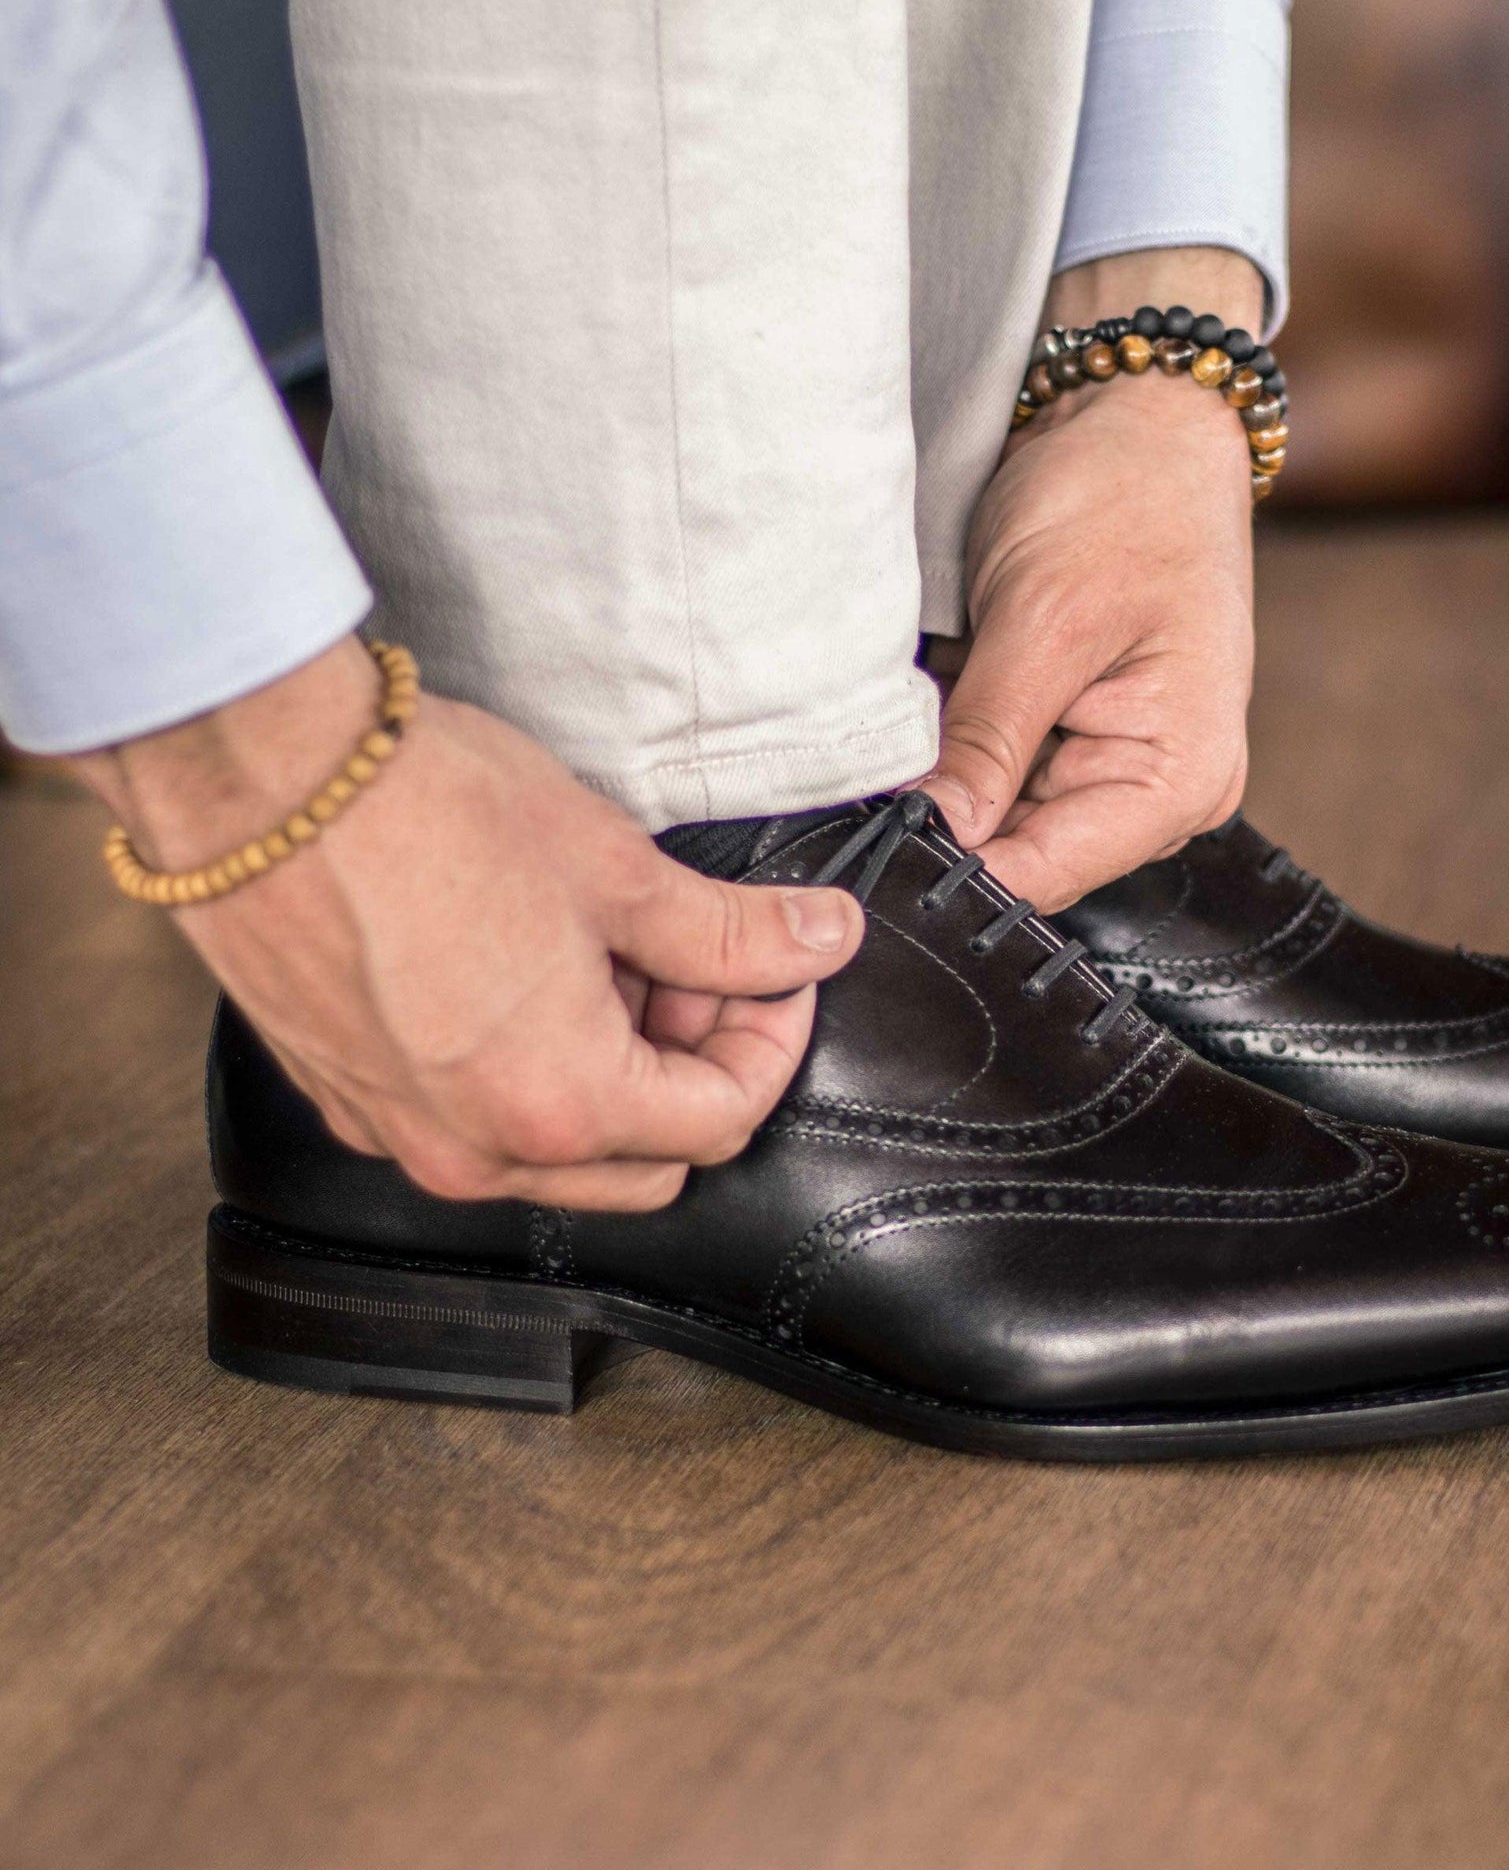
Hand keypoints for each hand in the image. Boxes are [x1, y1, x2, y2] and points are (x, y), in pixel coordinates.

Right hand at [67, 639, 861, 1210]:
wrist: (258, 776)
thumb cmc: (429, 814)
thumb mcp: (615, 869)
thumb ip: (731, 930)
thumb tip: (823, 939)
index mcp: (560, 1107)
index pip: (723, 1119)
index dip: (772, 1039)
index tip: (776, 970)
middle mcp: (476, 1150)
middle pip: (648, 1157)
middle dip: (695, 1064)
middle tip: (698, 963)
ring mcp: (402, 1132)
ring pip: (560, 1151)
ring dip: (613, 1068)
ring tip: (608, 952)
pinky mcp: (349, 1096)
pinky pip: (472, 1122)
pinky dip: (528, 1069)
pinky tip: (527, 970)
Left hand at [920, 248, 1261, 911]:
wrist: (1144, 415)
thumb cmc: (1125, 497)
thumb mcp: (1044, 620)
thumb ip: (986, 743)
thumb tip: (929, 837)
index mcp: (1178, 779)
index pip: (1043, 874)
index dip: (948, 870)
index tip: (863, 848)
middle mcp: (1159, 791)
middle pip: (1020, 856)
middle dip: (939, 821)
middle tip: (861, 776)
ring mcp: (1116, 765)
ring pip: (998, 818)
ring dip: (942, 780)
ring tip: (897, 723)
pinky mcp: (1077, 735)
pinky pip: (999, 774)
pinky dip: (953, 748)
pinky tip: (924, 706)